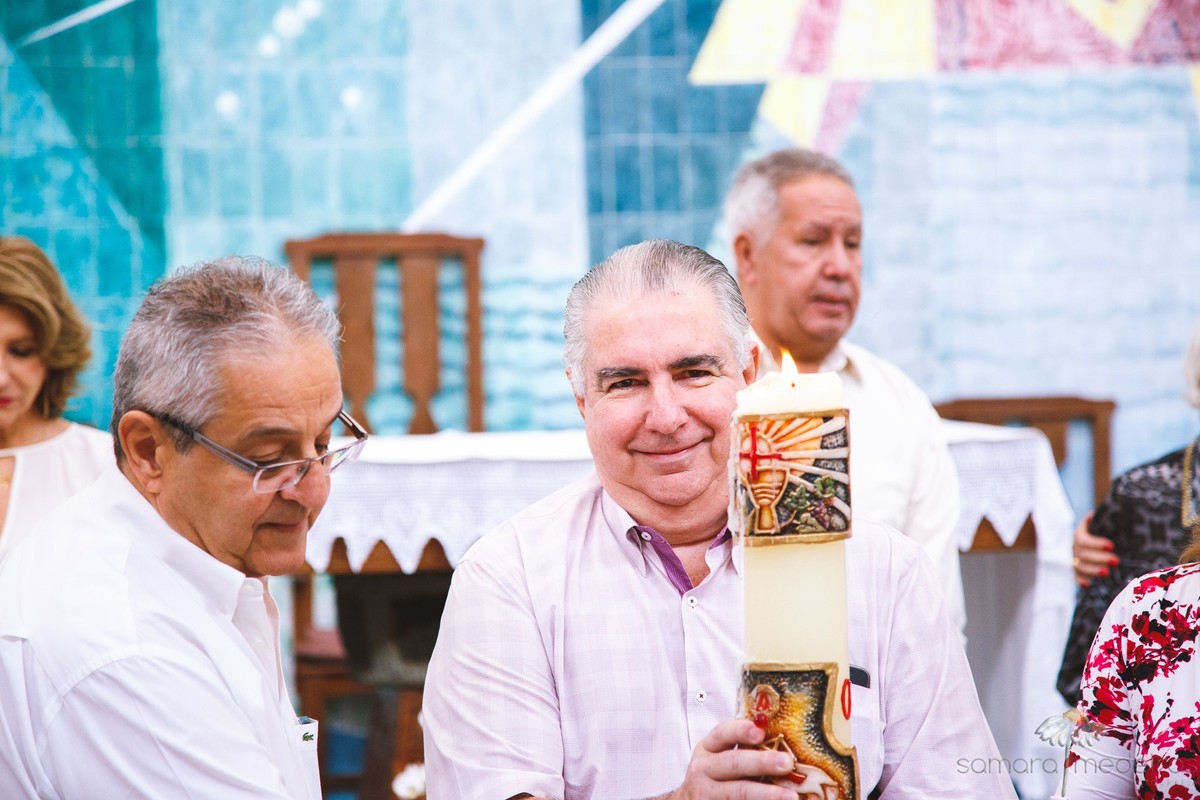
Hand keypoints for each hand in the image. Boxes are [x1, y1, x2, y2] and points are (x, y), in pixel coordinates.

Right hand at [667, 719, 798, 799]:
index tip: (761, 732)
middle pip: (733, 763)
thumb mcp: (721, 757)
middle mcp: (704, 769)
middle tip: (787, 763)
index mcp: (708, 748)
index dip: (741, 731)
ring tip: (792, 796)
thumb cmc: (718, 775)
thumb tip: (784, 746)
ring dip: (766, 793)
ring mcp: (707, 792)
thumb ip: (744, 749)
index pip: (722, 733)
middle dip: (761, 762)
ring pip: (738, 792)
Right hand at [1073, 512, 1116, 587]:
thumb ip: (1104, 519)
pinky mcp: (1077, 570)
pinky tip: (1088, 584)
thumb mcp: (1103, 522)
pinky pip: (1076, 576)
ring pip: (1080, 566)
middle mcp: (1075, 547)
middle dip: (1099, 558)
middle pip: (1083, 554)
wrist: (1096, 536)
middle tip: (1116, 561)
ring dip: (1093, 570)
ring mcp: (1075, 559)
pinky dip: (1080, 580)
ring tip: (1107, 573)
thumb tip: (1103, 513)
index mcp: (1079, 533)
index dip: (1096, 543)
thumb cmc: (1104, 529)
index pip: (1083, 539)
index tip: (1111, 546)